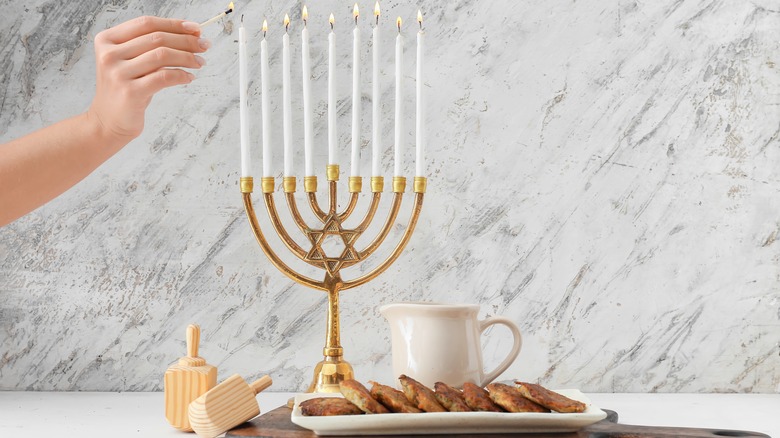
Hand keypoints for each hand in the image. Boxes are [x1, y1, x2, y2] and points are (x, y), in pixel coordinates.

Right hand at [87, 16, 208, 143]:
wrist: (108, 122)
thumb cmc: (126, 89)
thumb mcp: (132, 62)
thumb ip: (151, 46)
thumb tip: (190, 33)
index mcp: (107, 40)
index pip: (146, 24)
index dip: (174, 24)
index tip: (195, 29)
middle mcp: (109, 54)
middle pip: (157, 38)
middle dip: (186, 40)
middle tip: (204, 45)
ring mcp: (118, 73)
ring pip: (162, 55)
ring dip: (188, 57)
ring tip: (200, 62)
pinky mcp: (130, 92)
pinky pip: (164, 77)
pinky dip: (181, 75)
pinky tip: (189, 77)